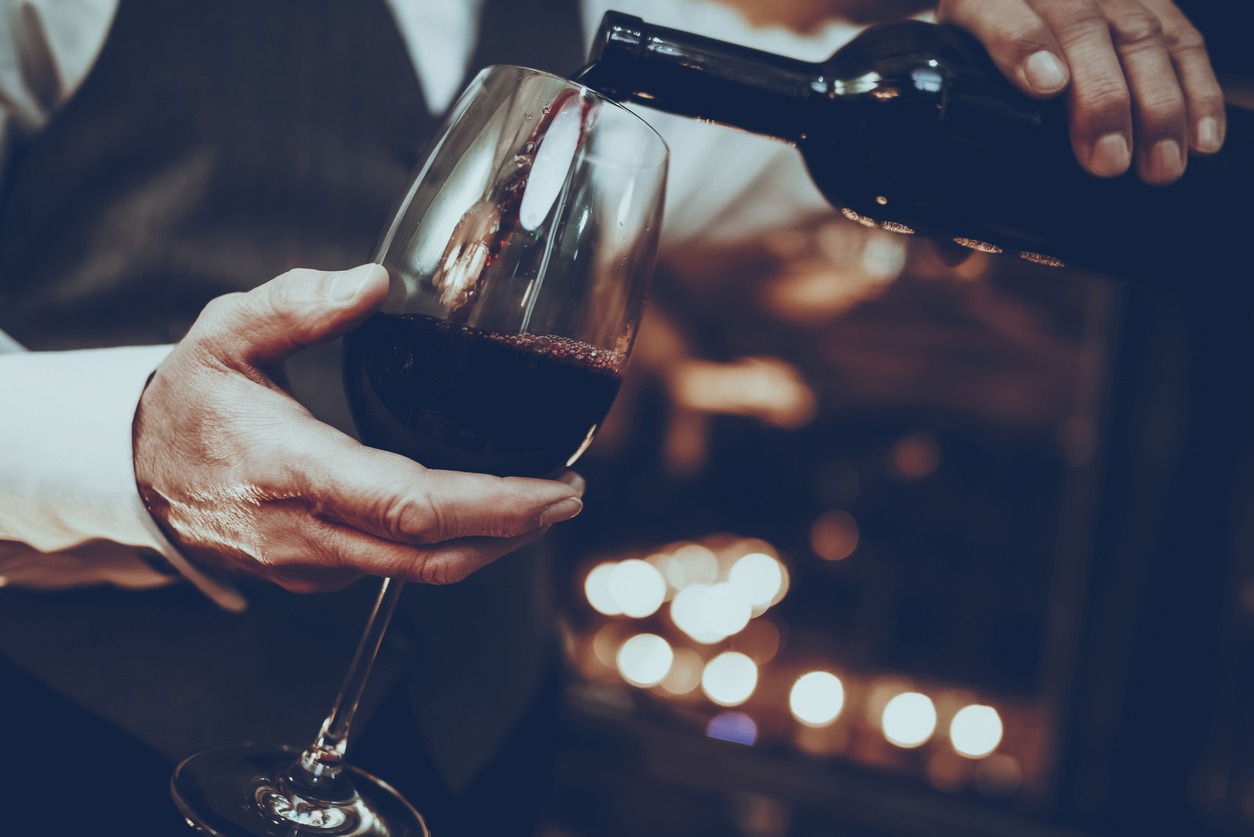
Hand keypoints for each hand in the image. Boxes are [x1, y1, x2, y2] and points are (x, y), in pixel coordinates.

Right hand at [132, 264, 584, 592]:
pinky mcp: (315, 578)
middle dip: (514, 530)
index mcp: (289, 469)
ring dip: (490, 543)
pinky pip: (395, 570)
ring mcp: (309, 566)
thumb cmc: (190, 401)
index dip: (492, 505)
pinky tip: (480, 510)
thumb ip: (296, 304)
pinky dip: (449, 545)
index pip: (409, 505)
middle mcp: (304, 533)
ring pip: (419, 573)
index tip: (555, 489)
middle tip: (569, 495)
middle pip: (431, 555)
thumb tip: (373, 283)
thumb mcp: (225, 333)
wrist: (137, 473)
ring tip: (541, 501)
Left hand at [937, 0, 1225, 182]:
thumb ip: (945, 173)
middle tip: (1109, 164)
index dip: (1022, 47)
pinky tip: (1201, 138)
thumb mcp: (951, 105)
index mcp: (976, 4)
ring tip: (1160, 167)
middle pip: (1080, 25)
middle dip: (1101, 97)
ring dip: (1158, 103)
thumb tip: (952, 254)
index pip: (999, 15)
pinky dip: (1198, 89)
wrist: (1007, 17)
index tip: (1045, 87)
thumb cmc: (972, 74)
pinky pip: (1183, 39)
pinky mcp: (1148, 1)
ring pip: (1139, 32)